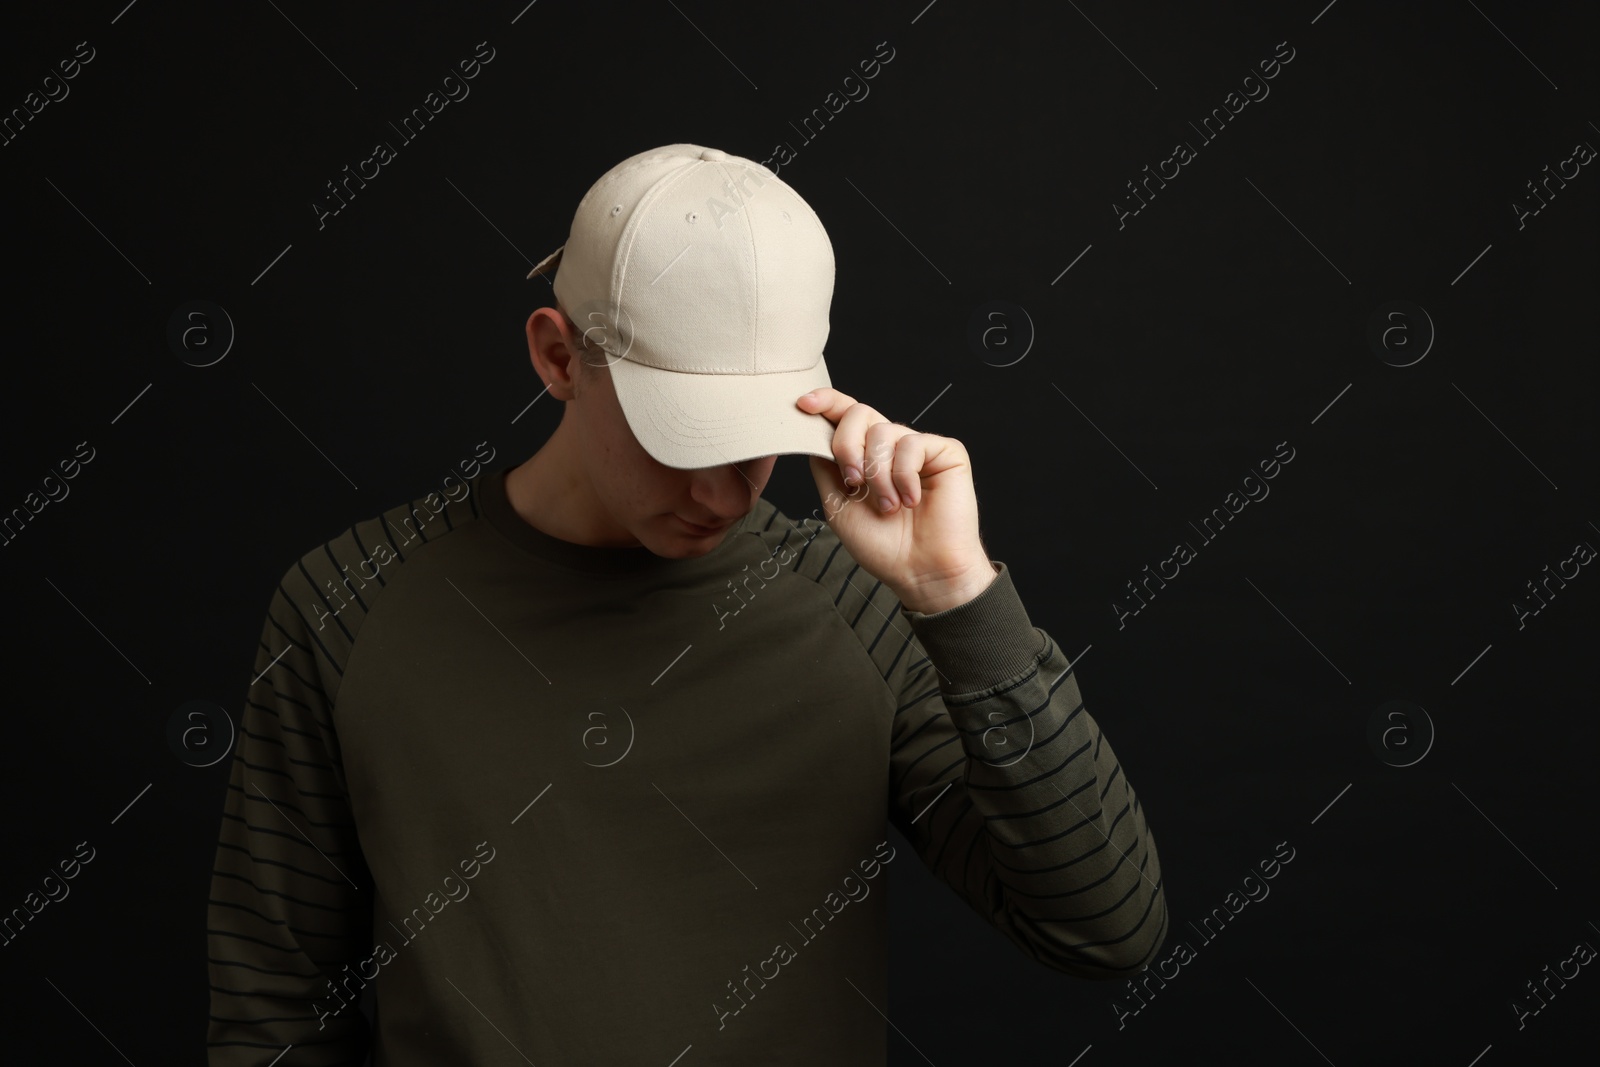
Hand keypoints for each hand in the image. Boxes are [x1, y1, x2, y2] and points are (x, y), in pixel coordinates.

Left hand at [796, 388, 995, 613]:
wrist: (920, 571)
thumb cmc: (883, 546)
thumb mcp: (838, 504)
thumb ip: (825, 466)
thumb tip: (813, 433)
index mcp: (865, 456)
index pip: (844, 416)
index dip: (825, 402)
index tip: (803, 404)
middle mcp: (890, 446)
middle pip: (859, 413)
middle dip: (847, 446)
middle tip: (854, 483)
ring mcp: (918, 448)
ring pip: (883, 431)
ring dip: (878, 475)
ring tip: (890, 507)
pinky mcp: (946, 452)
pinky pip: (913, 444)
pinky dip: (905, 476)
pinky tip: (912, 500)